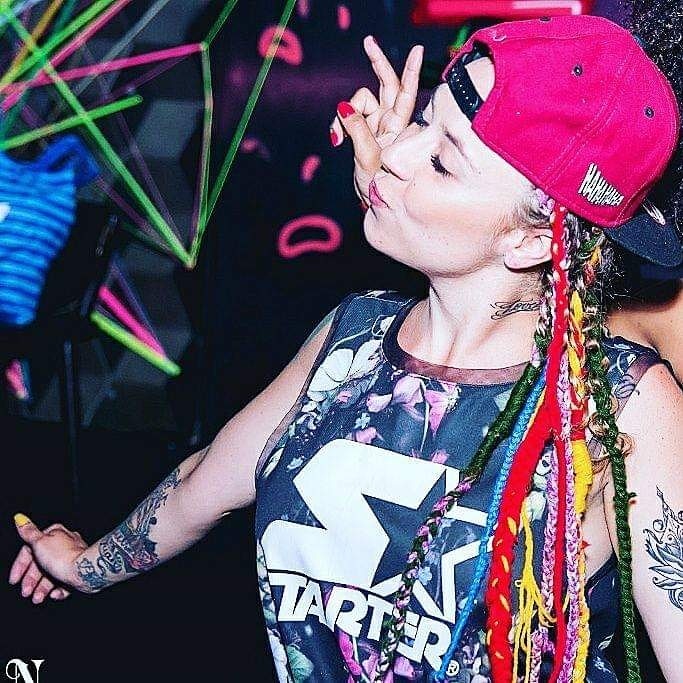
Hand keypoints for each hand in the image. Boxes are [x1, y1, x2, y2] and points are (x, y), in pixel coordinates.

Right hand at [8, 513, 89, 602]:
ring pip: (53, 575)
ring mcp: (73, 558)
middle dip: (32, 580)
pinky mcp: (79, 571)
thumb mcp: (39, 543)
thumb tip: (20, 518)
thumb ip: (29, 532)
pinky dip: (59, 590)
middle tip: (26, 592)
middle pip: (42, 564)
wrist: (85, 572)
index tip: (14, 580)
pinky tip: (55, 594)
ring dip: (43, 589)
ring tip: (38, 599)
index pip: (31, 549)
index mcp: (55, 534)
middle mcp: (65, 544)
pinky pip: (66, 582)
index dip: (20, 566)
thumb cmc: (62, 557)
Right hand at [330, 36, 423, 207]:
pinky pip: (347, 115)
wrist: (376, 204)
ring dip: (344, 114)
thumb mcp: (366, 159)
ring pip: (359, 101)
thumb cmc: (379, 187)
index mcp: (398, 128)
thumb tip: (343, 106)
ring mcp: (376, 125)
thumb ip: (356, 130)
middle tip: (368, 42)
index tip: (415, 49)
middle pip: (385, 85)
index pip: (404, 94)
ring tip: (337, 139)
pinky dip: (338, 123)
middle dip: (377, 63)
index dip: (409, 71)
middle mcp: (390, 122)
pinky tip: (335, 139)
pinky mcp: (362, 130)